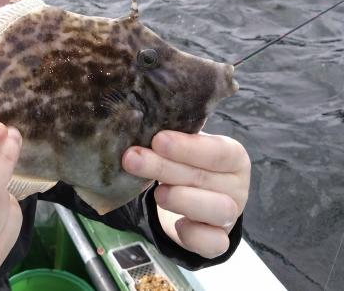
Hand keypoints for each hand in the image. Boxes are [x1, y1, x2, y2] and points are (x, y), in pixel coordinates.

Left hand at [122, 130, 249, 257]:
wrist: (185, 197)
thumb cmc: (182, 163)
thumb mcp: (178, 146)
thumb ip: (167, 138)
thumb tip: (137, 127)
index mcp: (232, 156)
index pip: (218, 151)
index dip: (187, 147)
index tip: (158, 140)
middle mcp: (236, 186)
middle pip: (205, 177)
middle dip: (165, 167)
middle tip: (132, 158)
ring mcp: (229, 216)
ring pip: (216, 209)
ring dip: (181, 199)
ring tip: (156, 193)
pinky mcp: (218, 240)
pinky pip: (213, 242)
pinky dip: (194, 235)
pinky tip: (176, 224)